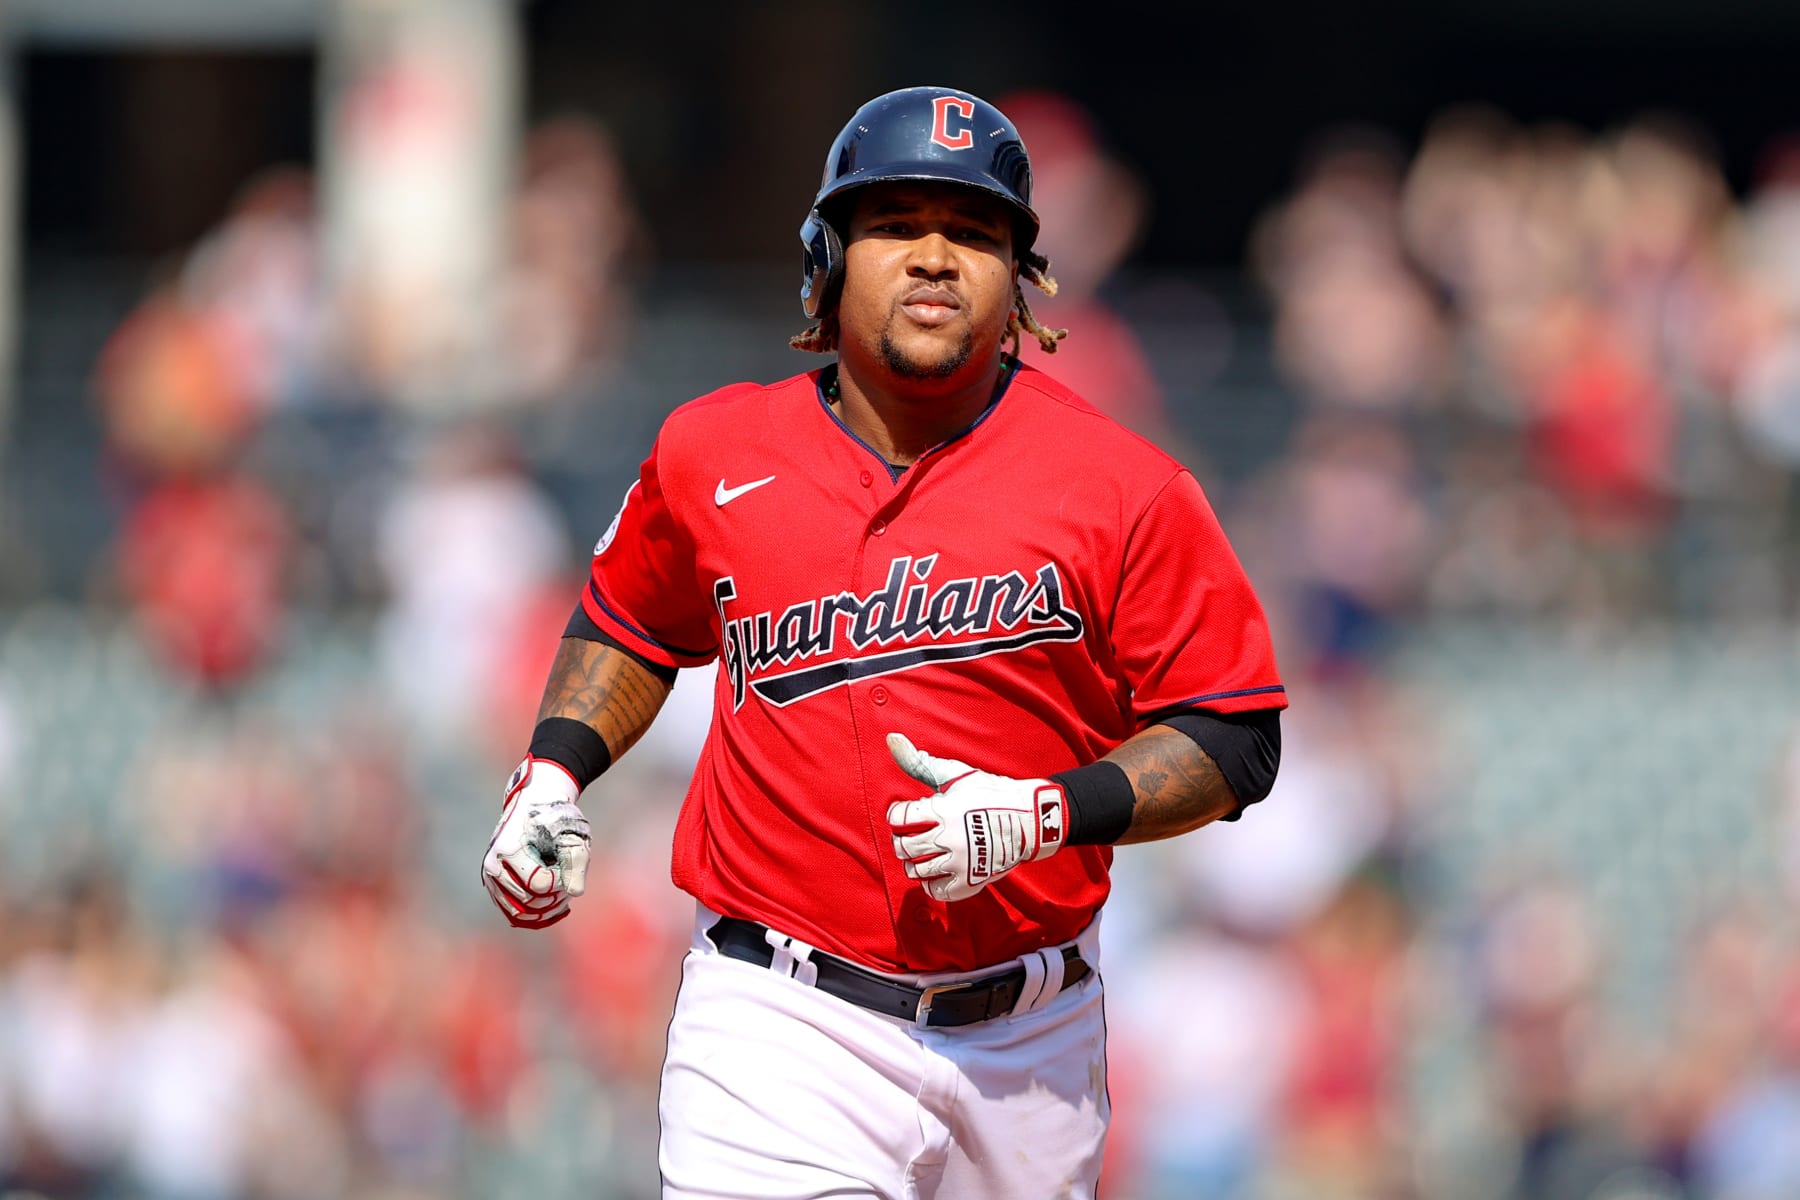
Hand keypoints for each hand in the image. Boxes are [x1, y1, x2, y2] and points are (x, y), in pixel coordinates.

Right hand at [481, 757, 591, 928]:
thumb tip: (575, 893)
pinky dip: (535, 915)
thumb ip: (577, 863)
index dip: (562, 881)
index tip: (569, 865)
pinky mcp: (495, 886)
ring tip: (564, 893)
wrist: (536, 804)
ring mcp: (491, 878)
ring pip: (519, 913)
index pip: (540, 885)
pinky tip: (556, 906)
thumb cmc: (556, 819)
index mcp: (509, 850)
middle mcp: (494, 866)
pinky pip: (513, 913)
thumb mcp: (572, 835)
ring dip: (546, 909)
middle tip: (570, 879)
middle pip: (529, 901)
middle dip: (555, 896)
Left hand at [885, 733, 1066, 901]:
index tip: (907, 813)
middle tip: (912, 834)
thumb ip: (919, 762)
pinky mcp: (970, 880)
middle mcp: (949, 838)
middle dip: (902, 840)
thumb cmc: (990, 793)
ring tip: (925, 852)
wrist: (1031, 818)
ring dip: (914, 862)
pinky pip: (936, 890)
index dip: (897, 815)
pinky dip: (931, 883)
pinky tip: (937, 870)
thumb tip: (892, 739)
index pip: (898, 819)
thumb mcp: (955, 774)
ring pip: (916, 870)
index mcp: (942, 810)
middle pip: (904, 847)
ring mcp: (959, 862)